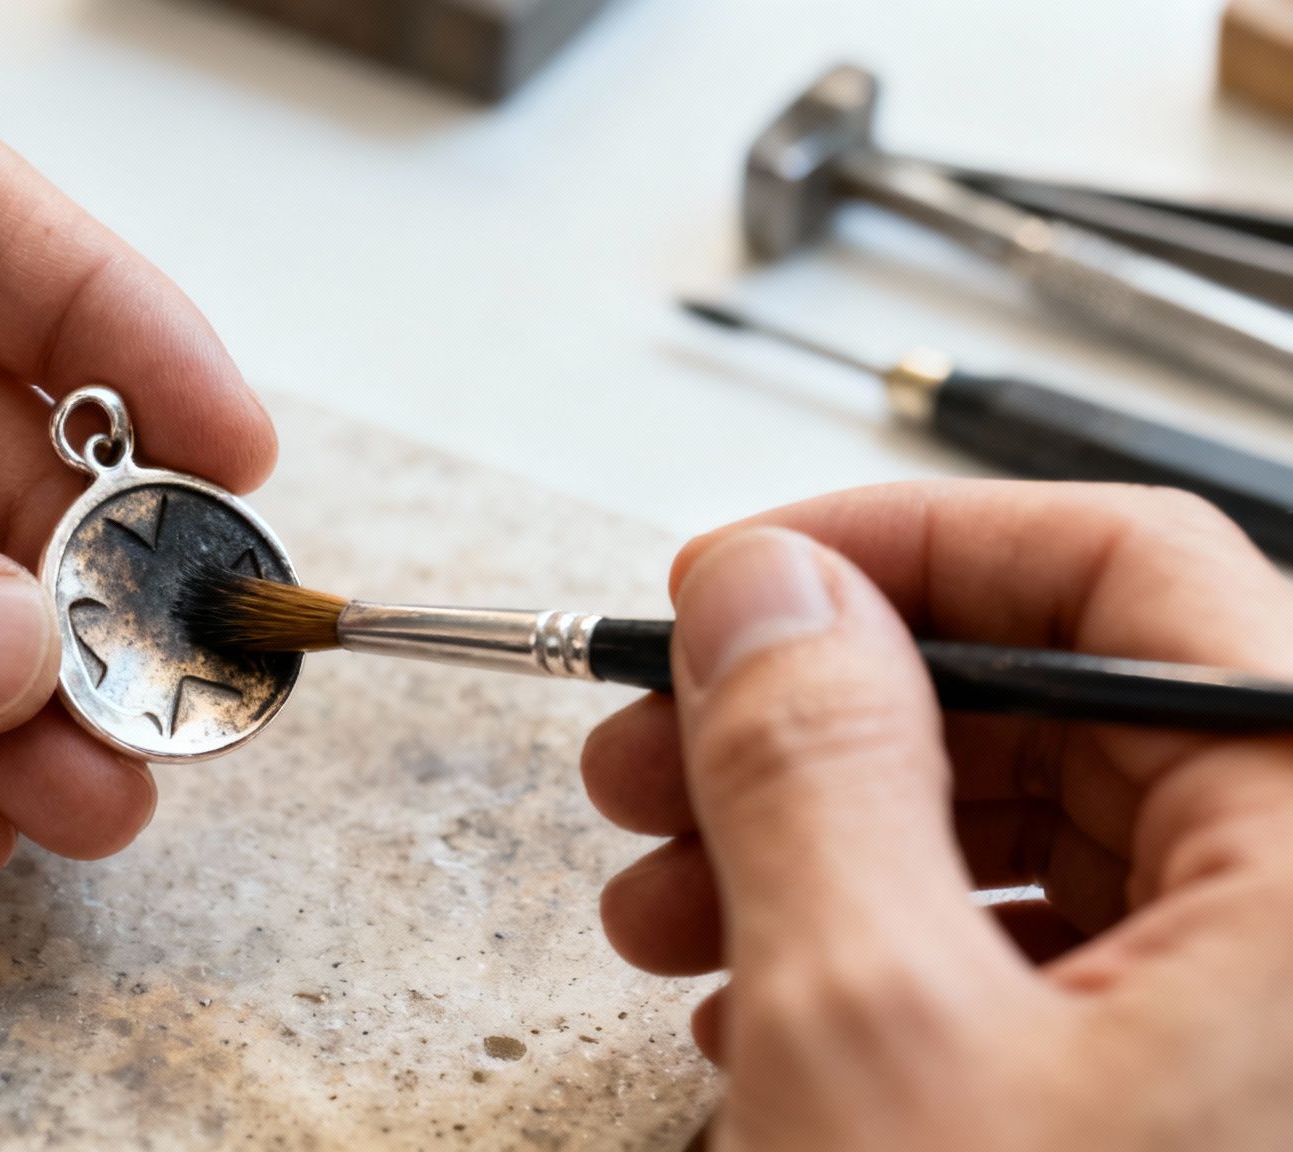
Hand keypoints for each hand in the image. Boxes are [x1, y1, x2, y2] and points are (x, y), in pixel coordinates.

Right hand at [581, 482, 1292, 1149]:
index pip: (1131, 571)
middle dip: (816, 720)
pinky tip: (753, 998)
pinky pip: (1044, 957)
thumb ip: (817, 768)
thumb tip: (768, 591)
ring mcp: (1267, 1012)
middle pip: (1062, 706)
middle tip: (654, 752)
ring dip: (814, 843)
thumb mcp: (878, 1025)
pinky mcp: (1205, 1094)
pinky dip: (880, 952)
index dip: (900, 548)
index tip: (736, 582)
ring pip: (1031, 835)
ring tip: (665, 906)